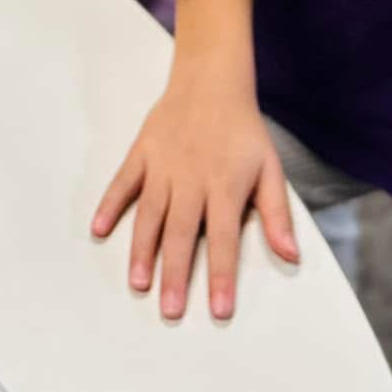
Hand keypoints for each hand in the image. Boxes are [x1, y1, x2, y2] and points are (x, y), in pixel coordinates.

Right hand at [92, 81, 298, 320]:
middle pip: (181, 232)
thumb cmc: (243, 131)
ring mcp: (162, 165)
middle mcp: (190, 178)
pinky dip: (109, 204)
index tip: (219, 310)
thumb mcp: (269, 168)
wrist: (210, 80)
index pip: (224, 238)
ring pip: (150, 213)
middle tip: (170, 309)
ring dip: (142, 249)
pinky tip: (99, 230)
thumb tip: (291, 255)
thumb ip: (277, 214)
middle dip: (176, 274)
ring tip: (138, 283)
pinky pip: (122, 181)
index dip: (222, 276)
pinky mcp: (142, 152)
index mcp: (225, 185)